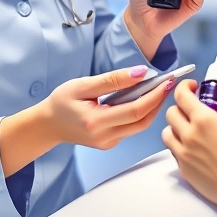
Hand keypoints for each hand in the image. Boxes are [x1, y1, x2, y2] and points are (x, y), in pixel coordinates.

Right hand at [43, 66, 172, 149]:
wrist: (48, 125)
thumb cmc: (61, 102)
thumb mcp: (83, 85)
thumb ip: (112, 80)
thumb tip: (141, 73)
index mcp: (96, 122)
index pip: (135, 111)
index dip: (155, 96)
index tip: (167, 81)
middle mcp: (105, 137)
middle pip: (142, 122)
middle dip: (158, 102)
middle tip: (169, 84)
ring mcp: (108, 143)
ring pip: (139, 127)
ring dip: (151, 108)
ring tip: (159, 88)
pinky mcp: (110, 144)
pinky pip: (130, 128)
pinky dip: (140, 114)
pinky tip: (141, 99)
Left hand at [161, 78, 216, 207]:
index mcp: (203, 119)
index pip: (180, 95)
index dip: (184, 86)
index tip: (193, 86)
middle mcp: (188, 135)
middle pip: (170, 113)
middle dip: (181, 106)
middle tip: (195, 108)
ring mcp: (183, 155)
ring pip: (166, 133)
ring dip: (175, 126)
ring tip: (190, 128)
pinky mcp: (184, 171)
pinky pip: (173, 152)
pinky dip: (179, 145)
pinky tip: (195, 147)